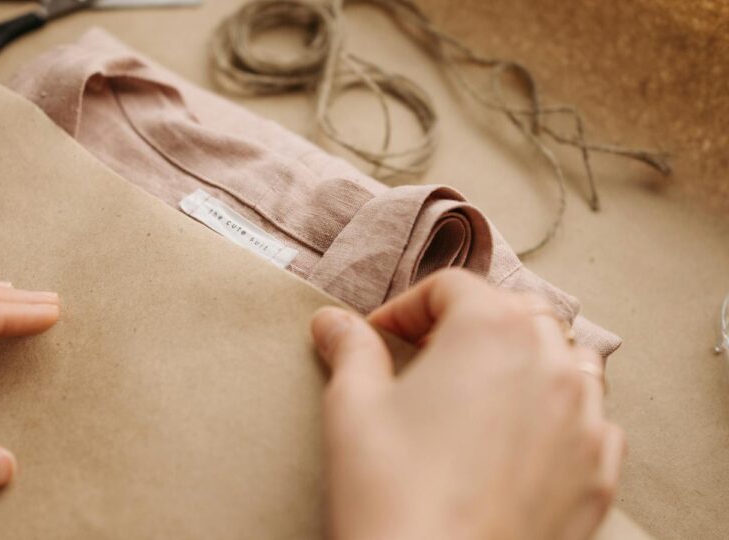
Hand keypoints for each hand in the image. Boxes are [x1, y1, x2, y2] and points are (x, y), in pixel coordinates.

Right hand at [311, 269, 623, 539]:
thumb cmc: (392, 492)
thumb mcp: (353, 407)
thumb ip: (350, 350)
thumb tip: (332, 322)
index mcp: (491, 330)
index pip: (450, 287)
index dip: (404, 307)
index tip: (378, 336)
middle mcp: (551, 363)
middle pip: (515, 313)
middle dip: (468, 325)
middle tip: (424, 359)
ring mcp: (585, 419)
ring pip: (567, 360)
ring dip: (526, 360)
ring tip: (482, 391)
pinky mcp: (597, 472)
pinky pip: (592, 421)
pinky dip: (561, 415)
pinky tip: (521, 441)